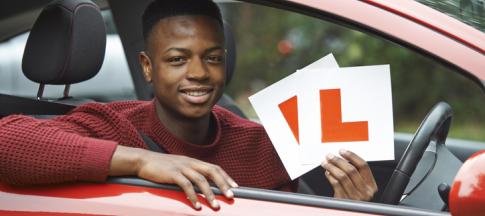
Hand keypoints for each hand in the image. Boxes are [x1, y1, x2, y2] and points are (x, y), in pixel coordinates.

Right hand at [109, 146, 237, 209]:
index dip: (225, 177)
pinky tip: (196, 205)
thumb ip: (190, 173)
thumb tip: (201, 184)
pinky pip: (186, 185)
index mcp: (193, 161)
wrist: (143, 161)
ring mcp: (181, 167)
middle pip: (212, 171)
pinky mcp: (172, 174)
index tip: (235, 187)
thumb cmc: (161, 166)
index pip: (214, 167)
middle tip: (231, 196)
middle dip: (223, 184)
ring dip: (209, 194)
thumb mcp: (179, 167)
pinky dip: (193, 196)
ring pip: (201, 180)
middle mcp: (190, 162)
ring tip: (215, 206)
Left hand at [321, 149, 377, 200]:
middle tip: (330, 156)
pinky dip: (330, 176)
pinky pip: (335, 184)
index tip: (342, 151)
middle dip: (338, 160)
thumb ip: (356, 175)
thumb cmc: (354, 199)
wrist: (350, 212)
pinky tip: (327, 172)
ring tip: (325, 162)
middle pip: (351, 170)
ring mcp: (354, 197)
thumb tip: (342, 159)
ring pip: (342, 176)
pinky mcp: (344, 200)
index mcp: (371, 186)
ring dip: (331, 167)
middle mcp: (365, 192)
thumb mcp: (361, 187)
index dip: (352, 156)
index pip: (363, 166)